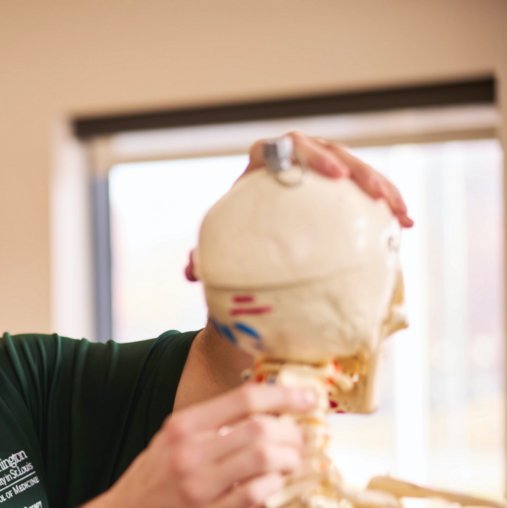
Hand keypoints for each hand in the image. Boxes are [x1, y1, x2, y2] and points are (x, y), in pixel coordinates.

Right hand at [102, 383, 309, 507]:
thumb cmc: (150, 485)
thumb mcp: (169, 443)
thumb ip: (208, 428)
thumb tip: (261, 415)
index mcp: (182, 426)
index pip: (244, 398)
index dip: (284, 395)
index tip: (307, 399)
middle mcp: (190, 451)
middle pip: (261, 427)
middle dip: (292, 433)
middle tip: (301, 441)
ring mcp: (198, 486)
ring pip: (263, 458)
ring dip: (289, 459)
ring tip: (292, 464)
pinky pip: (256, 494)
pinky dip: (274, 486)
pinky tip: (274, 486)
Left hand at [184, 131, 413, 281]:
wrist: (254, 247)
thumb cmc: (233, 245)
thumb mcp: (220, 251)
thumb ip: (204, 257)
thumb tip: (190, 271)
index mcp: (255, 171)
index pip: (275, 149)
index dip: (302, 154)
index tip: (328, 175)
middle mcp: (289, 164)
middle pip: (322, 150)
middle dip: (351, 165)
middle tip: (368, 190)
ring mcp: (318, 172)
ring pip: (352, 165)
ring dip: (378, 184)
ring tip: (398, 210)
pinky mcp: (339, 188)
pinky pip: (366, 188)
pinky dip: (386, 202)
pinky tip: (405, 223)